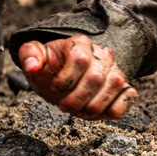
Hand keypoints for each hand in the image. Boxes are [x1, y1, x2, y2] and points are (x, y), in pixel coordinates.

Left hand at [18, 34, 136, 119]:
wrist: (64, 76)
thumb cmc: (50, 67)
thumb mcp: (34, 57)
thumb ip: (29, 56)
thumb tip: (32, 67)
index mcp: (80, 44)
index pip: (80, 59)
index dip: (65, 80)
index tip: (55, 88)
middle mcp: (102, 54)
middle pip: (96, 77)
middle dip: (76, 99)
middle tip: (64, 105)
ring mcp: (115, 71)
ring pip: (114, 87)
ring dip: (92, 106)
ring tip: (78, 109)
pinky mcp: (124, 87)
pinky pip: (127, 99)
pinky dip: (114, 109)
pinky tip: (97, 112)